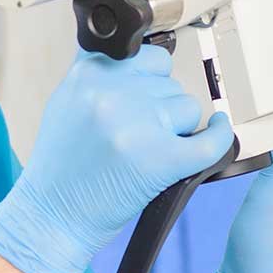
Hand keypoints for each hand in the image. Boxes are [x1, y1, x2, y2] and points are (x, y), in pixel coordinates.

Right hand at [0, 47, 232, 272]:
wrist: (52, 216)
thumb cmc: (60, 168)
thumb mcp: (66, 103)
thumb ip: (98, 75)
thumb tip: (138, 56)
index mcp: (88, 74)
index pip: (147, 57)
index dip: (151, 80)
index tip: (146, 95)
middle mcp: (112, 93)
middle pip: (170, 83)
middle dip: (161, 106)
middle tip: (138, 133)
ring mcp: (137, 125)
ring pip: (188, 108)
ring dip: (177, 127)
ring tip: (148, 149)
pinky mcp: (159, 158)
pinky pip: (210, 140)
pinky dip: (219, 138)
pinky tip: (217, 133)